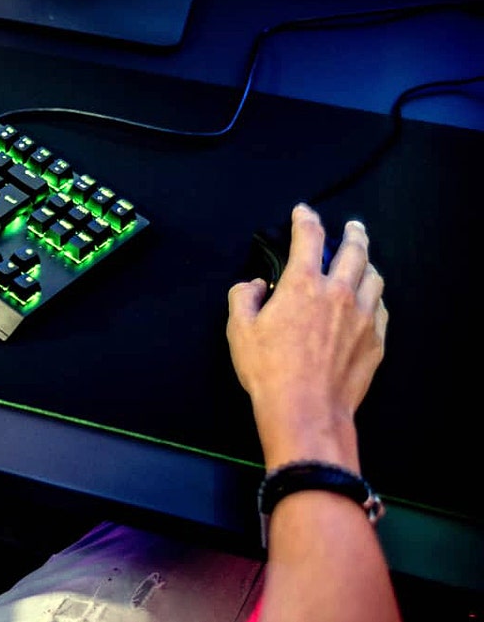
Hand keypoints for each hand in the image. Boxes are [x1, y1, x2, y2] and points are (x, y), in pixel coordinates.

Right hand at [226, 203, 386, 471]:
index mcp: (303, 284)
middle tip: (352, 227)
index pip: (308, 237)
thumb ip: (243, 298)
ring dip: (368, 263)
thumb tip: (254, 286)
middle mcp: (339, 293)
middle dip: (352, 233)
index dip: (306, 218)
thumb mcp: (238, 330)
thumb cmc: (269, 371)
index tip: (303, 211)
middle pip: (355, 250)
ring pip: (374, 277)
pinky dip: (374, 297)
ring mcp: (363, 317)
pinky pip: (382, 308)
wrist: (306, 409)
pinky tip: (369, 300)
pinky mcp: (376, 341)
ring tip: (363, 262)